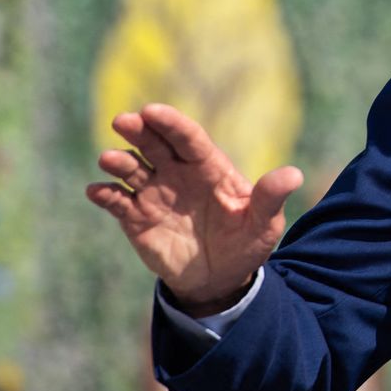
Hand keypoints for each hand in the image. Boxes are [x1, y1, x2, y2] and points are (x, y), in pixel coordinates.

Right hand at [86, 103, 304, 315]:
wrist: (220, 279)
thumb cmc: (246, 244)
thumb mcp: (264, 224)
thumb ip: (271, 198)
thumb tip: (294, 175)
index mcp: (209, 168)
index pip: (189, 138)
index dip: (171, 123)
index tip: (153, 111)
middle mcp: (178, 174)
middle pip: (156, 144)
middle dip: (139, 130)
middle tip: (123, 121)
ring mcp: (155, 194)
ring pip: (132, 169)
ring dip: (119, 162)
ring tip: (109, 159)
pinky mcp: (136, 218)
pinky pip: (116, 202)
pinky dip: (105, 195)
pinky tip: (97, 192)